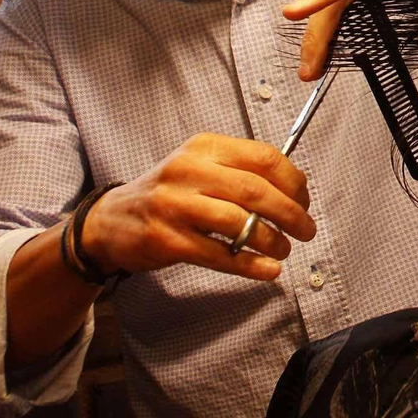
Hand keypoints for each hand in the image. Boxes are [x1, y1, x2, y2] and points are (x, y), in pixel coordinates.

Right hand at [80, 133, 315, 280]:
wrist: (111, 220)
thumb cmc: (169, 193)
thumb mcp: (199, 166)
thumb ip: (240, 171)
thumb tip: (294, 190)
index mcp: (204, 147)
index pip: (264, 157)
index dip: (294, 181)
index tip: (305, 199)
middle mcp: (188, 171)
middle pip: (256, 190)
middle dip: (291, 213)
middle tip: (306, 229)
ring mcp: (175, 205)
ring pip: (240, 223)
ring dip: (272, 240)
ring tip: (284, 249)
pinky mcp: (167, 240)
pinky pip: (220, 255)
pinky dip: (251, 265)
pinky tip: (269, 270)